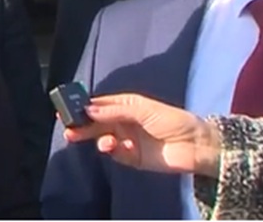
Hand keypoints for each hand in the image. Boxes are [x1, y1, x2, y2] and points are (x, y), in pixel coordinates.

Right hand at [62, 94, 222, 176]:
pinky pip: (117, 153)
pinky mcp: (133, 157)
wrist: (196, 146)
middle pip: (97, 122)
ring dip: (96, 139)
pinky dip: (114, 151)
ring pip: (103, 138)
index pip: (100, 104)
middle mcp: (125, 121)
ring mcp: (128, 140)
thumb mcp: (142, 109)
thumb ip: (114, 110)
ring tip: (102, 142)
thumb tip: (88, 109)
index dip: (84, 106)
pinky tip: (118, 148)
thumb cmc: (173, 120)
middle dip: (82, 125)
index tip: (67, 108)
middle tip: (68, 129)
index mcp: (127, 105)